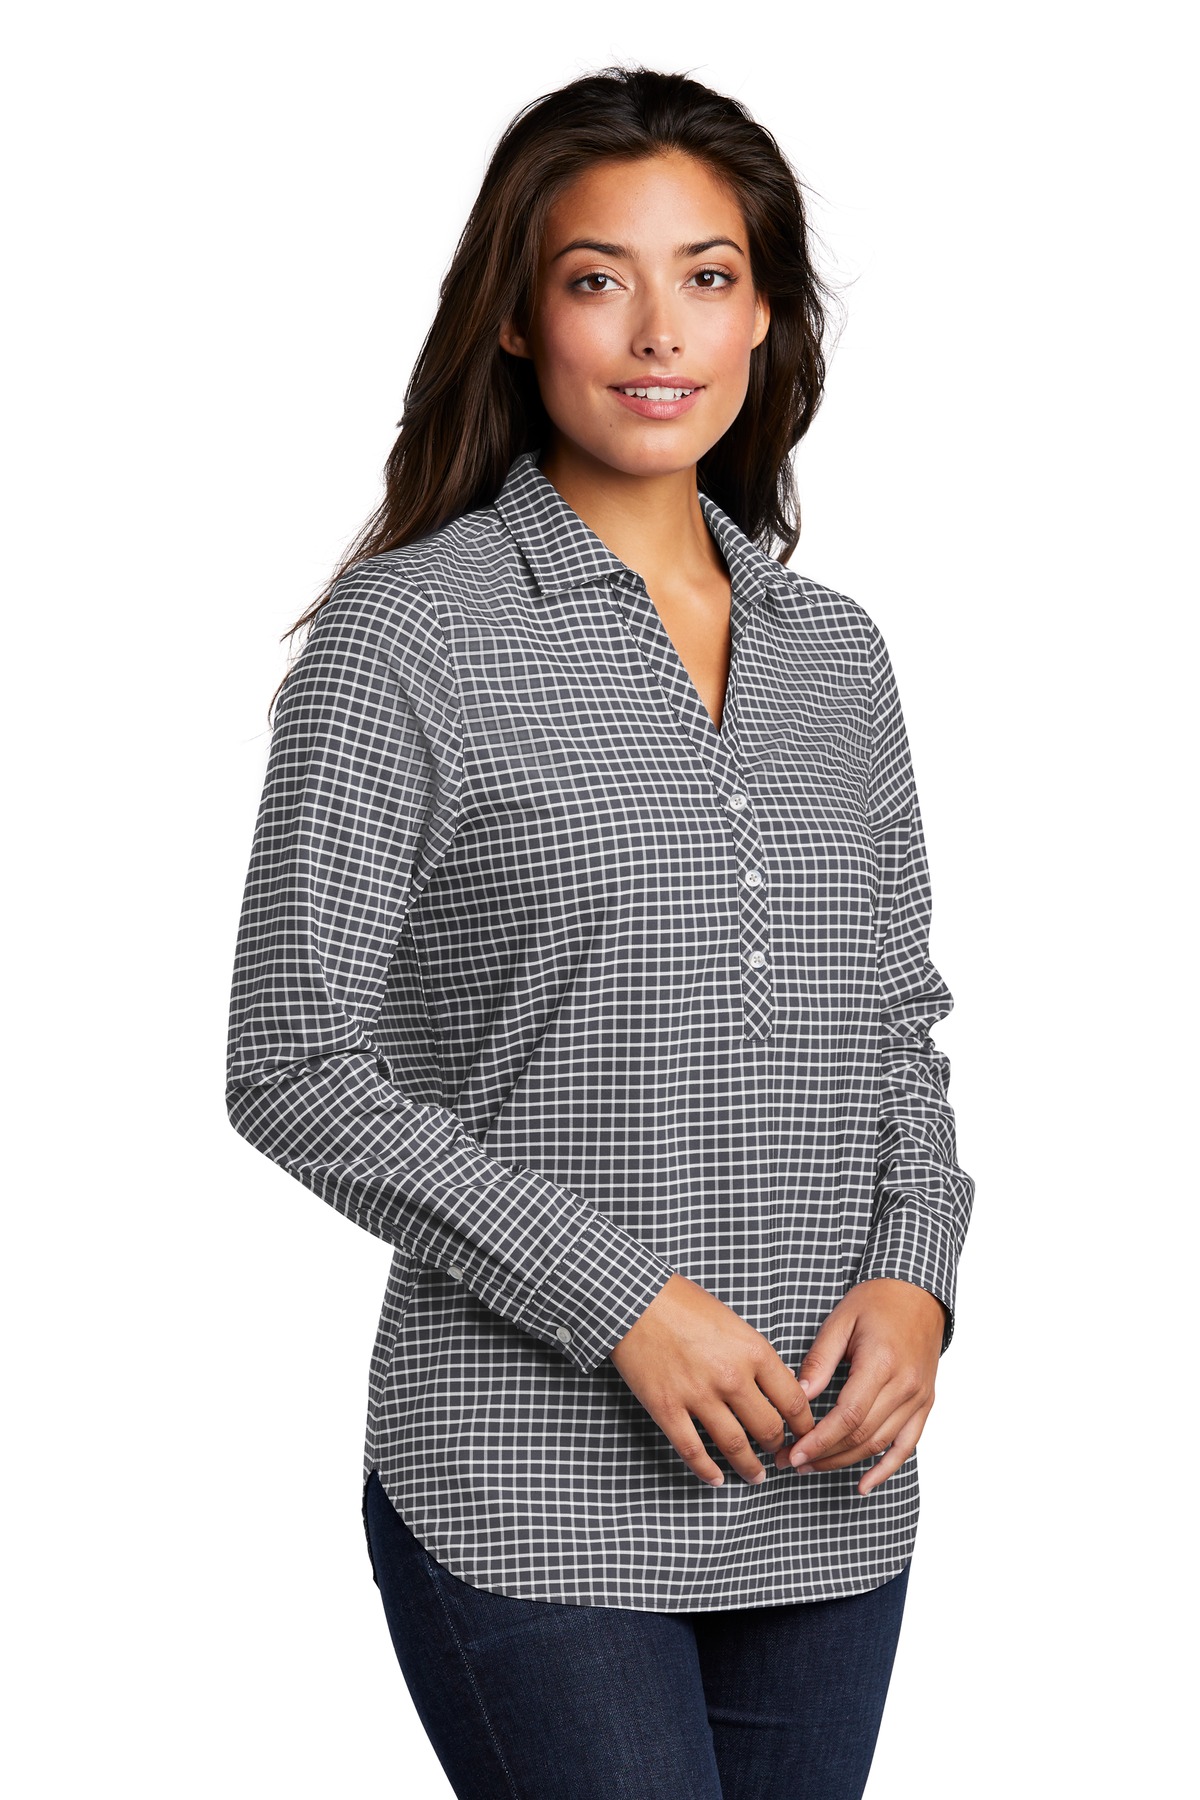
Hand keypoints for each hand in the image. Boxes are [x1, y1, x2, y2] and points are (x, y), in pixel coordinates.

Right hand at [609, 1273, 815, 1486]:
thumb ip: (753, 1356)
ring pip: (734, 1446)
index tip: (803, 1434)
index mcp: (753, 1350)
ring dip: (749, 1468)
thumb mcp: (732, 1322)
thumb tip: (775, 1387)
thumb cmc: (683, 1303)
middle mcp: (731, 1376)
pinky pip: (692, 1450)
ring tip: (755, 1476)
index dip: (803, 1426)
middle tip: (778, 1454)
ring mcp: (698, 1394)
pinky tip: (717, 1478)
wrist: (633, 1298)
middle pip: (768, 1429)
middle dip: (777, 1447)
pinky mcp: (667, 1407)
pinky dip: (707, 1471)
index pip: (793, 1401)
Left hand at [773, 1278, 945, 1495]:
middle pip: (861, 1435)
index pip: (847, 1415)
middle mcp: (904, 1386)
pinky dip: (886, 1468)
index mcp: (881, 1363)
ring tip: (813, 1466)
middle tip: (791, 1462)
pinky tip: (864, 1484)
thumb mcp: (841, 1320)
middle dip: (823, 1454)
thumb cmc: (877, 1301)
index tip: (792, 1453)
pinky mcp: (925, 1403)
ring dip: (845, 1462)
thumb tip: (799, 1395)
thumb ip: (820, 1360)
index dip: (819, 1440)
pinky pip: (907, 1445)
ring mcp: (918, 1398)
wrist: (919, 1293)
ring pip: (880, 1444)